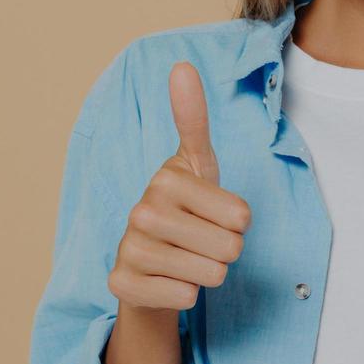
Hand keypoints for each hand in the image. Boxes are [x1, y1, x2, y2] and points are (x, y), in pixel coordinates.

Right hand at [107, 60, 251, 312]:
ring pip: (212, 274)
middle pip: (230, 248)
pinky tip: (169, 279)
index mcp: (167, 178)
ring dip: (208, 272)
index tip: (214, 212)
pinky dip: (186, 294)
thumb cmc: (185, 208)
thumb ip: (193, 118)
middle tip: (202, 240)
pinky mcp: (121, 284)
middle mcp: (142, 210)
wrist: (149, 262)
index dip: (238, 222)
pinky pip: (187, 297)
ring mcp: (129, 248)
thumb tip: (182, 66)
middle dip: (226, 250)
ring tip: (187, 258)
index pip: (242, 216)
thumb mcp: (197, 164)